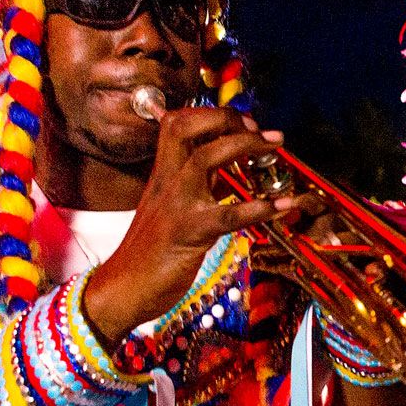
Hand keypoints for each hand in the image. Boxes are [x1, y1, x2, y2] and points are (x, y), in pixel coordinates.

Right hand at [85, 106, 294, 341]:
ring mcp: (175, 206)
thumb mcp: (170, 209)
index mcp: (162, 176)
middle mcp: (166, 183)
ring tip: (275, 145)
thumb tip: (226, 167)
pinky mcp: (188, 234)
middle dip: (225, 117)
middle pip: (185, 128)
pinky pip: (227, 215)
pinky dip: (259, 208)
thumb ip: (195, 186)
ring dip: (244, 145)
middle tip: (259, 127)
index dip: (210, 114)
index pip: (176, 124)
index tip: (242, 121)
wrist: (122, 290)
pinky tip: (283, 205)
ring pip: (204, 158)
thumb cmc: (149, 253)